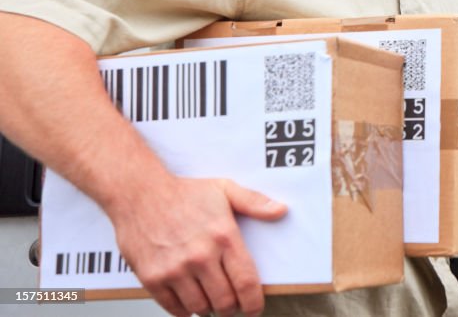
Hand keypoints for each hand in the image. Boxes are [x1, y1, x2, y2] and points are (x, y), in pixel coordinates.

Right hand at [107, 176, 285, 316]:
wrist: (140, 193)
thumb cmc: (184, 192)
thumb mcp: (224, 189)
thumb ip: (254, 202)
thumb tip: (281, 210)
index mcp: (223, 237)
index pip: (246, 283)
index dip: (254, 302)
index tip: (254, 308)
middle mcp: (201, 256)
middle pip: (225, 301)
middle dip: (232, 308)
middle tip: (231, 305)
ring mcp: (175, 269)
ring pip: (200, 307)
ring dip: (209, 309)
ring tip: (211, 300)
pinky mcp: (152, 278)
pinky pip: (173, 308)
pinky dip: (185, 311)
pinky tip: (189, 302)